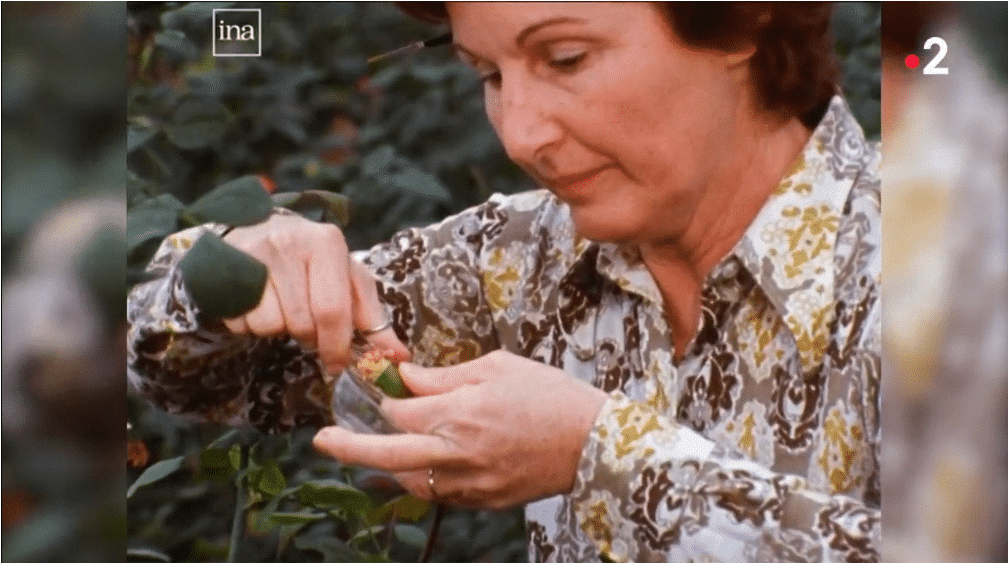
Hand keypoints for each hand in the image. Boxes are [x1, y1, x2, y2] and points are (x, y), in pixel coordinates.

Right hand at [220, 213, 409, 369]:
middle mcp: (289, 243)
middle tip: (308, 326)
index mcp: (326, 243)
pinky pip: (242, 323)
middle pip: (303, 322)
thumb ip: (372, 316)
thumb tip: (398, 355)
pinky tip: (259, 303)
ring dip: (280, 330)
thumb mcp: (347, 277)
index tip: (337, 364)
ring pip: (271, 326)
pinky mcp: (224, 271)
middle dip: (309, 338)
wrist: (256, 228)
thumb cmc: (311, 259)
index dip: (337, 346)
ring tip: (282, 306)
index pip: (334, 310)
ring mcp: (253, 255)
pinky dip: (252, 325)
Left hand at [311, 350, 608, 509]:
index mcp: (459, 413)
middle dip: (348, 447)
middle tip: (321, 441)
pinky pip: (438, 494)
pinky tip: (416, 467)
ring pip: (409, 481)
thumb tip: (405, 378)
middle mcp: (456, 452)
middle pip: (386, 454)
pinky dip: (420, 480)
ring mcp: (468, 483)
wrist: (594, 442)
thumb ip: (445, 375)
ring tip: (369, 454)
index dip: (381, 400)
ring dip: (384, 467)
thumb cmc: (549, 395)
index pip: (397, 412)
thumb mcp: (497, 368)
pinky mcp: (483, 500)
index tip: (374, 388)